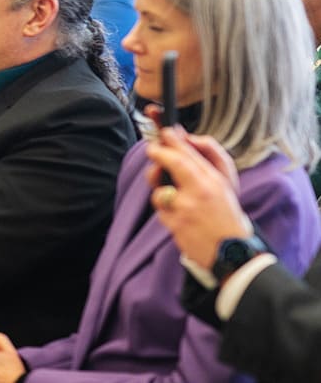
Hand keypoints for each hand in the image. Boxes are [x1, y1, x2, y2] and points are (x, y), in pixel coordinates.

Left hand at [145, 126, 249, 269]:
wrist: (233, 252)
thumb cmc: (227, 214)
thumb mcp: (227, 184)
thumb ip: (211, 158)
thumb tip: (190, 138)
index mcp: (214, 181)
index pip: (189, 154)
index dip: (172, 140)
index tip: (164, 132)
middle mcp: (201, 192)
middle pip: (174, 162)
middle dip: (158, 153)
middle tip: (152, 148)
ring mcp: (186, 209)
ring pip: (160, 190)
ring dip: (161, 191)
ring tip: (173, 197)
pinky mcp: (175, 225)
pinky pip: (161, 210)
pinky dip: (166, 211)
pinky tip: (180, 217)